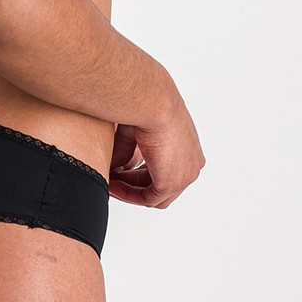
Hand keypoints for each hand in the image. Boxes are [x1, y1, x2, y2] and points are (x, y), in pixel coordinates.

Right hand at [108, 92, 204, 207]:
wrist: (153, 102)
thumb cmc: (148, 105)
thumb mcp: (136, 130)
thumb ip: (127, 149)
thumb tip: (116, 166)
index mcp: (189, 147)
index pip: (167, 168)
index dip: (141, 172)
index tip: (121, 171)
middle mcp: (192, 162)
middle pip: (162, 184)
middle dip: (134, 183)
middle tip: (113, 178)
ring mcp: (185, 175)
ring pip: (156, 195)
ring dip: (130, 191)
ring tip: (110, 183)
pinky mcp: (172, 182)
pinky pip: (148, 199)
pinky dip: (129, 195)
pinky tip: (113, 185)